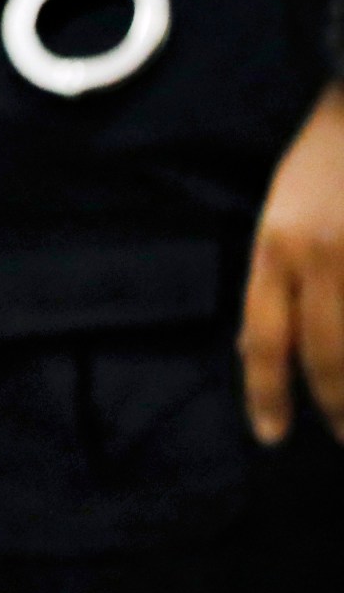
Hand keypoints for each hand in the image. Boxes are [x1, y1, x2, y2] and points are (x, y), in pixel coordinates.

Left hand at [241, 82, 343, 444]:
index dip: (266, 394)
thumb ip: (274, 277)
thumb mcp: (283, 212)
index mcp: (279, 244)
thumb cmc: (330, 155)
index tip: (271, 437)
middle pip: (328, 356)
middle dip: (338, 409)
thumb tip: (257, 348)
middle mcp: (326, 257)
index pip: (265, 338)